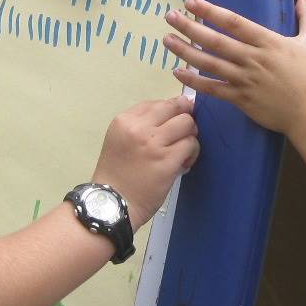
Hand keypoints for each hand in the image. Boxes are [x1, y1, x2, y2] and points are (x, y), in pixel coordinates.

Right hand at [91, 94, 198, 227]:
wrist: (113, 203)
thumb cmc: (117, 173)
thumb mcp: (120, 139)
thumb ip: (143, 124)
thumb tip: (175, 110)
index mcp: (125, 121)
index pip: (158, 103)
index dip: (173, 110)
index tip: (176, 121)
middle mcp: (139, 128)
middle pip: (176, 108)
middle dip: (185, 120)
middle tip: (183, 136)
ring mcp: (154, 144)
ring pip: (187, 125)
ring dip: (190, 137)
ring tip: (183, 152)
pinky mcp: (167, 162)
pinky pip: (191, 145)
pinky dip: (192, 153)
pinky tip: (184, 163)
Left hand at [163, 0, 305, 139]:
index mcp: (268, 42)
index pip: (234, 22)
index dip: (211, 11)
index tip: (191, 2)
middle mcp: (252, 59)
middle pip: (215, 41)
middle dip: (190, 28)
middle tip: (169, 16)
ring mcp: (244, 80)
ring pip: (209, 64)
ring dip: (185, 52)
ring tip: (167, 40)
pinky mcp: (240, 98)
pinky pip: (212, 89)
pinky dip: (193, 81)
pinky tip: (177, 73)